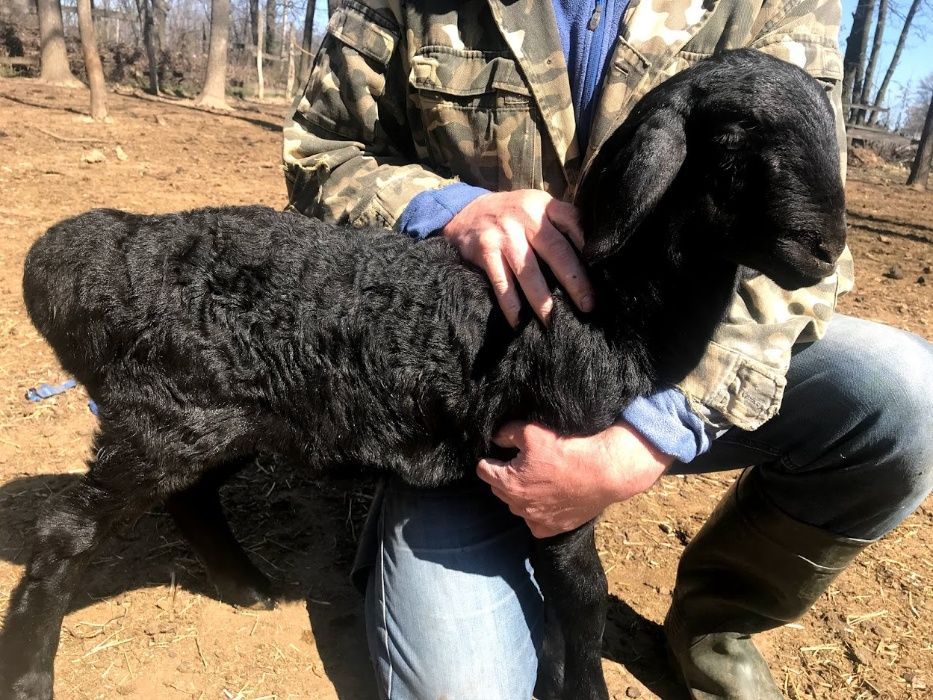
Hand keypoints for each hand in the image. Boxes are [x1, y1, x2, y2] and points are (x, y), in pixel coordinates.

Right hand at [443, 190, 593, 326]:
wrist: (465, 212)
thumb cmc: (511, 216)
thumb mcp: (536, 207)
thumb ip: (560, 223)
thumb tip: (592, 257)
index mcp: (545, 205)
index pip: (574, 221)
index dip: (589, 245)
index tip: (603, 270)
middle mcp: (527, 217)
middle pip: (556, 251)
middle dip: (574, 281)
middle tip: (588, 306)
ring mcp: (504, 234)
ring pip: (528, 272)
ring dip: (542, 300)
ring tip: (552, 321)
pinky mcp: (485, 250)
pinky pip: (501, 282)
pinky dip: (510, 304)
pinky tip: (517, 321)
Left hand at [477, 420, 673, 537]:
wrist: (602, 472)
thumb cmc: (567, 450)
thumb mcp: (532, 432)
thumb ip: (507, 434)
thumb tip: (496, 438)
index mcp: (508, 483)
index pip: (483, 471)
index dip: (490, 459)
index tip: (499, 455)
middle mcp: (518, 505)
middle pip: (499, 488)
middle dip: (505, 476)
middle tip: (523, 464)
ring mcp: (535, 519)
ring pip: (516, 505)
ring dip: (521, 494)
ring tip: (539, 479)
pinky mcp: (552, 528)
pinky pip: (535, 521)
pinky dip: (538, 511)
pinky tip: (549, 498)